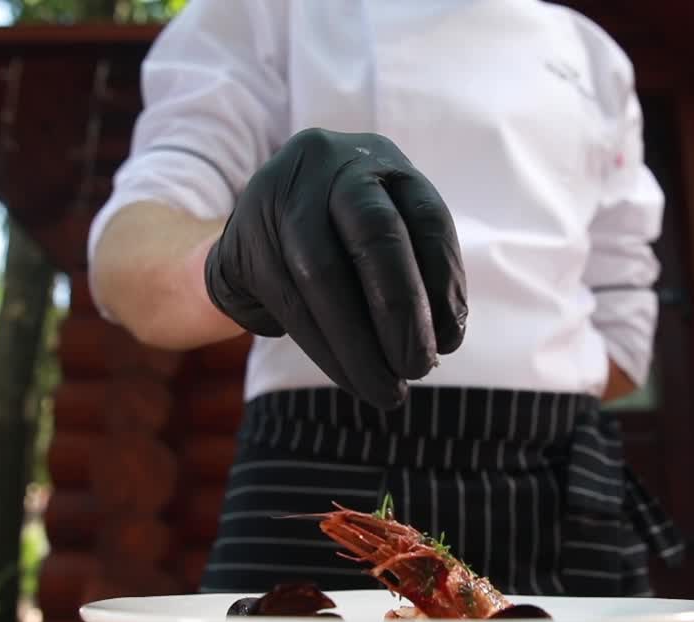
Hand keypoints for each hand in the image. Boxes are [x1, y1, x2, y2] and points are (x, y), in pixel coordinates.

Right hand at [204, 128, 467, 408]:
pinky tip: (349, 377)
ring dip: (359, 345)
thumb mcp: (381, 238)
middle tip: (419, 369)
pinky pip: (289, 301)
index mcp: (378, 159)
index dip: (444, 283)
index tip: (450, 341)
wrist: (251, 238)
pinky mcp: (243, 238)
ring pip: (324, 274)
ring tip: (386, 391)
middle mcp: (329, 163)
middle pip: (375, 234)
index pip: (426, 218)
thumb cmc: (337, 244)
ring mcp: (279, 195)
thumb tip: (442, 337)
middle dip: (401, 310)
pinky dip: (326, 350)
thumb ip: (414, 274)